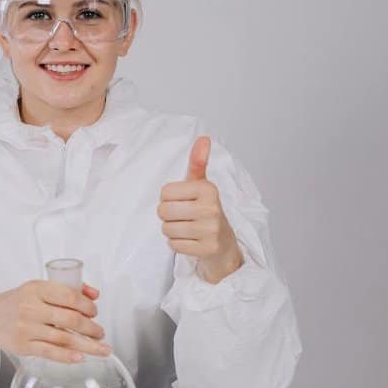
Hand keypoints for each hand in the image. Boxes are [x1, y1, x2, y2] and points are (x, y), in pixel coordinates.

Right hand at [0, 280, 109, 363]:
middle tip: (101, 333)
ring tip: (101, 348)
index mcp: (35, 289)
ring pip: (64, 338)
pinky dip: (67, 356)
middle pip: (70, 319)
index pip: (69, 295)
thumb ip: (65, 289)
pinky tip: (80, 357)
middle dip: (92, 328)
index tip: (95, 312)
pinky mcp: (23, 346)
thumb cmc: (15, 303)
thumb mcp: (36, 289)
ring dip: (87, 345)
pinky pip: (50, 352)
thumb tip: (94, 294)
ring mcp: (26, 328)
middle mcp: (30, 307)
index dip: (87, 305)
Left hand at [158, 136, 243, 283]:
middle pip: (163, 211)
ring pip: (167, 229)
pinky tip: (191, 241)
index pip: (165, 192)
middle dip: (168, 216)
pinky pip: (174, 245)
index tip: (183, 202)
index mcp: (208, 189)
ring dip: (172, 231)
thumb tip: (203, 138)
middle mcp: (211, 208)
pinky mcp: (207, 249)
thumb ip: (198, 162)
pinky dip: (178, 244)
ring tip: (187, 229)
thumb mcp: (202, 185)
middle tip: (183, 217)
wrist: (224, 245)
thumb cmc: (207, 211)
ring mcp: (210, 230)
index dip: (168, 199)